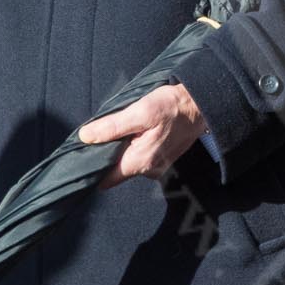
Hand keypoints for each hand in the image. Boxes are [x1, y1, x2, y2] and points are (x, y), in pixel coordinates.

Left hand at [78, 83, 207, 188]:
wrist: (201, 105)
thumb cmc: (173, 106)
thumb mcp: (140, 111)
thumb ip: (112, 126)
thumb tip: (86, 136)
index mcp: (140, 161)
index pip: (106, 179)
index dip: (92, 169)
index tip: (83, 155)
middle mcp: (148, 169)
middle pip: (116, 171)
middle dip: (106, 156)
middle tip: (102, 134)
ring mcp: (157, 166)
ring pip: (128, 164)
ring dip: (121, 151)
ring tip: (123, 130)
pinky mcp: (163, 159)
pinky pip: (140, 159)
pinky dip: (134, 148)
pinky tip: (137, 132)